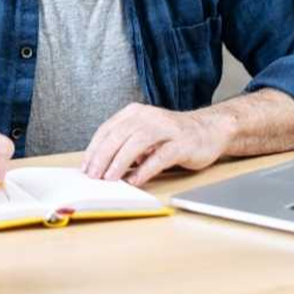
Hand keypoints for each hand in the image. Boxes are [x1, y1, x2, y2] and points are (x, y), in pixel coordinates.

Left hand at [80, 103, 230, 186]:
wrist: (209, 130)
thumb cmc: (172, 136)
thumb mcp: (144, 135)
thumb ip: (124, 146)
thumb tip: (100, 167)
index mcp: (135, 113)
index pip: (107, 129)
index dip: (94, 149)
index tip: (85, 167)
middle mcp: (148, 116)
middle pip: (118, 135)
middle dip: (102, 157)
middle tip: (93, 176)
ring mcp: (166, 128)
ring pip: (136, 143)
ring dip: (120, 162)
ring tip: (110, 179)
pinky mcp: (181, 143)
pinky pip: (160, 156)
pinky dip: (145, 169)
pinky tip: (136, 181)